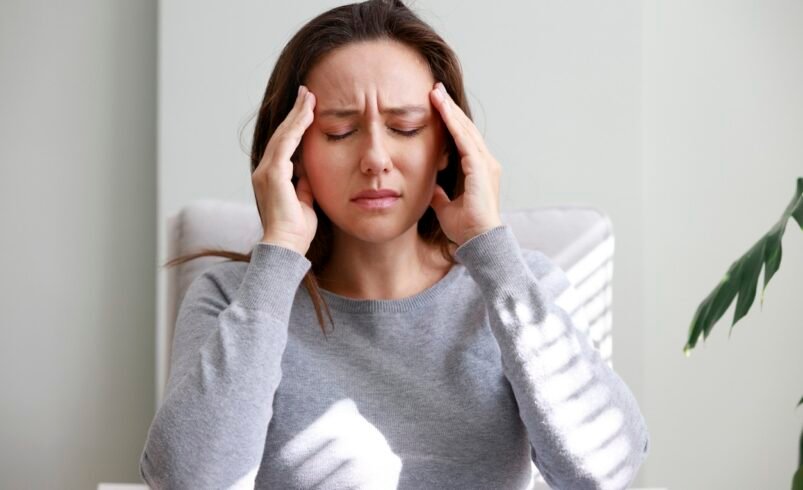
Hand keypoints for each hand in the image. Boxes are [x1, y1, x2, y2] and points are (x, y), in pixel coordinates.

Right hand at [252, 85, 317, 255]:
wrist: (286, 247)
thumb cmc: (296, 230)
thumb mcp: (304, 201)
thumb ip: (304, 185)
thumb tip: (309, 172)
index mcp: (272, 177)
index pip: (285, 145)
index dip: (295, 126)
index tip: (307, 109)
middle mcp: (264, 171)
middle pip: (282, 135)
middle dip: (295, 113)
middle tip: (307, 93)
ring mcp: (266, 172)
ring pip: (283, 135)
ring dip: (297, 115)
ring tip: (309, 97)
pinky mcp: (273, 174)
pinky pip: (286, 145)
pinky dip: (296, 128)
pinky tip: (307, 114)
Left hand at [428, 82, 502, 245]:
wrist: (478, 241)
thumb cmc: (466, 228)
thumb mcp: (445, 206)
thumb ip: (439, 194)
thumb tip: (430, 187)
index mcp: (478, 170)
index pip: (462, 138)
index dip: (449, 121)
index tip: (436, 105)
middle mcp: (485, 163)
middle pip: (465, 129)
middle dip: (449, 108)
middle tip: (435, 89)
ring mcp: (485, 164)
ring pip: (465, 130)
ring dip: (450, 111)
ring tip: (435, 92)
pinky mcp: (480, 169)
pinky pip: (465, 141)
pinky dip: (453, 125)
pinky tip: (443, 111)